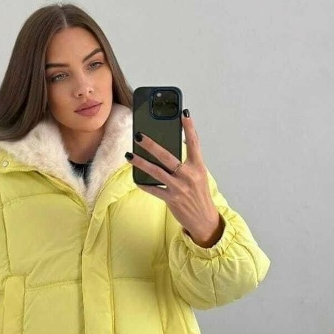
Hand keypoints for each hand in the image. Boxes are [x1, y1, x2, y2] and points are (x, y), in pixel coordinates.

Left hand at [128, 112, 222, 245]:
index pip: (194, 143)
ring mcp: (179, 188)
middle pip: (167, 156)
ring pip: (156, 172)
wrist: (204, 220)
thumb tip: (173, 147)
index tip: (183, 114)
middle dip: (152, 145)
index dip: (189, 128)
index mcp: (198, 167)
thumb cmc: (198, 195)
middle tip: (139, 135)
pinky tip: (135, 179)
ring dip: (141, 163)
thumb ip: (188, 162)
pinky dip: (144, 184)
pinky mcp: (171, 199)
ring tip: (129, 155)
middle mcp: (189, 175)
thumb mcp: (198, 176)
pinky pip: (153, 189)